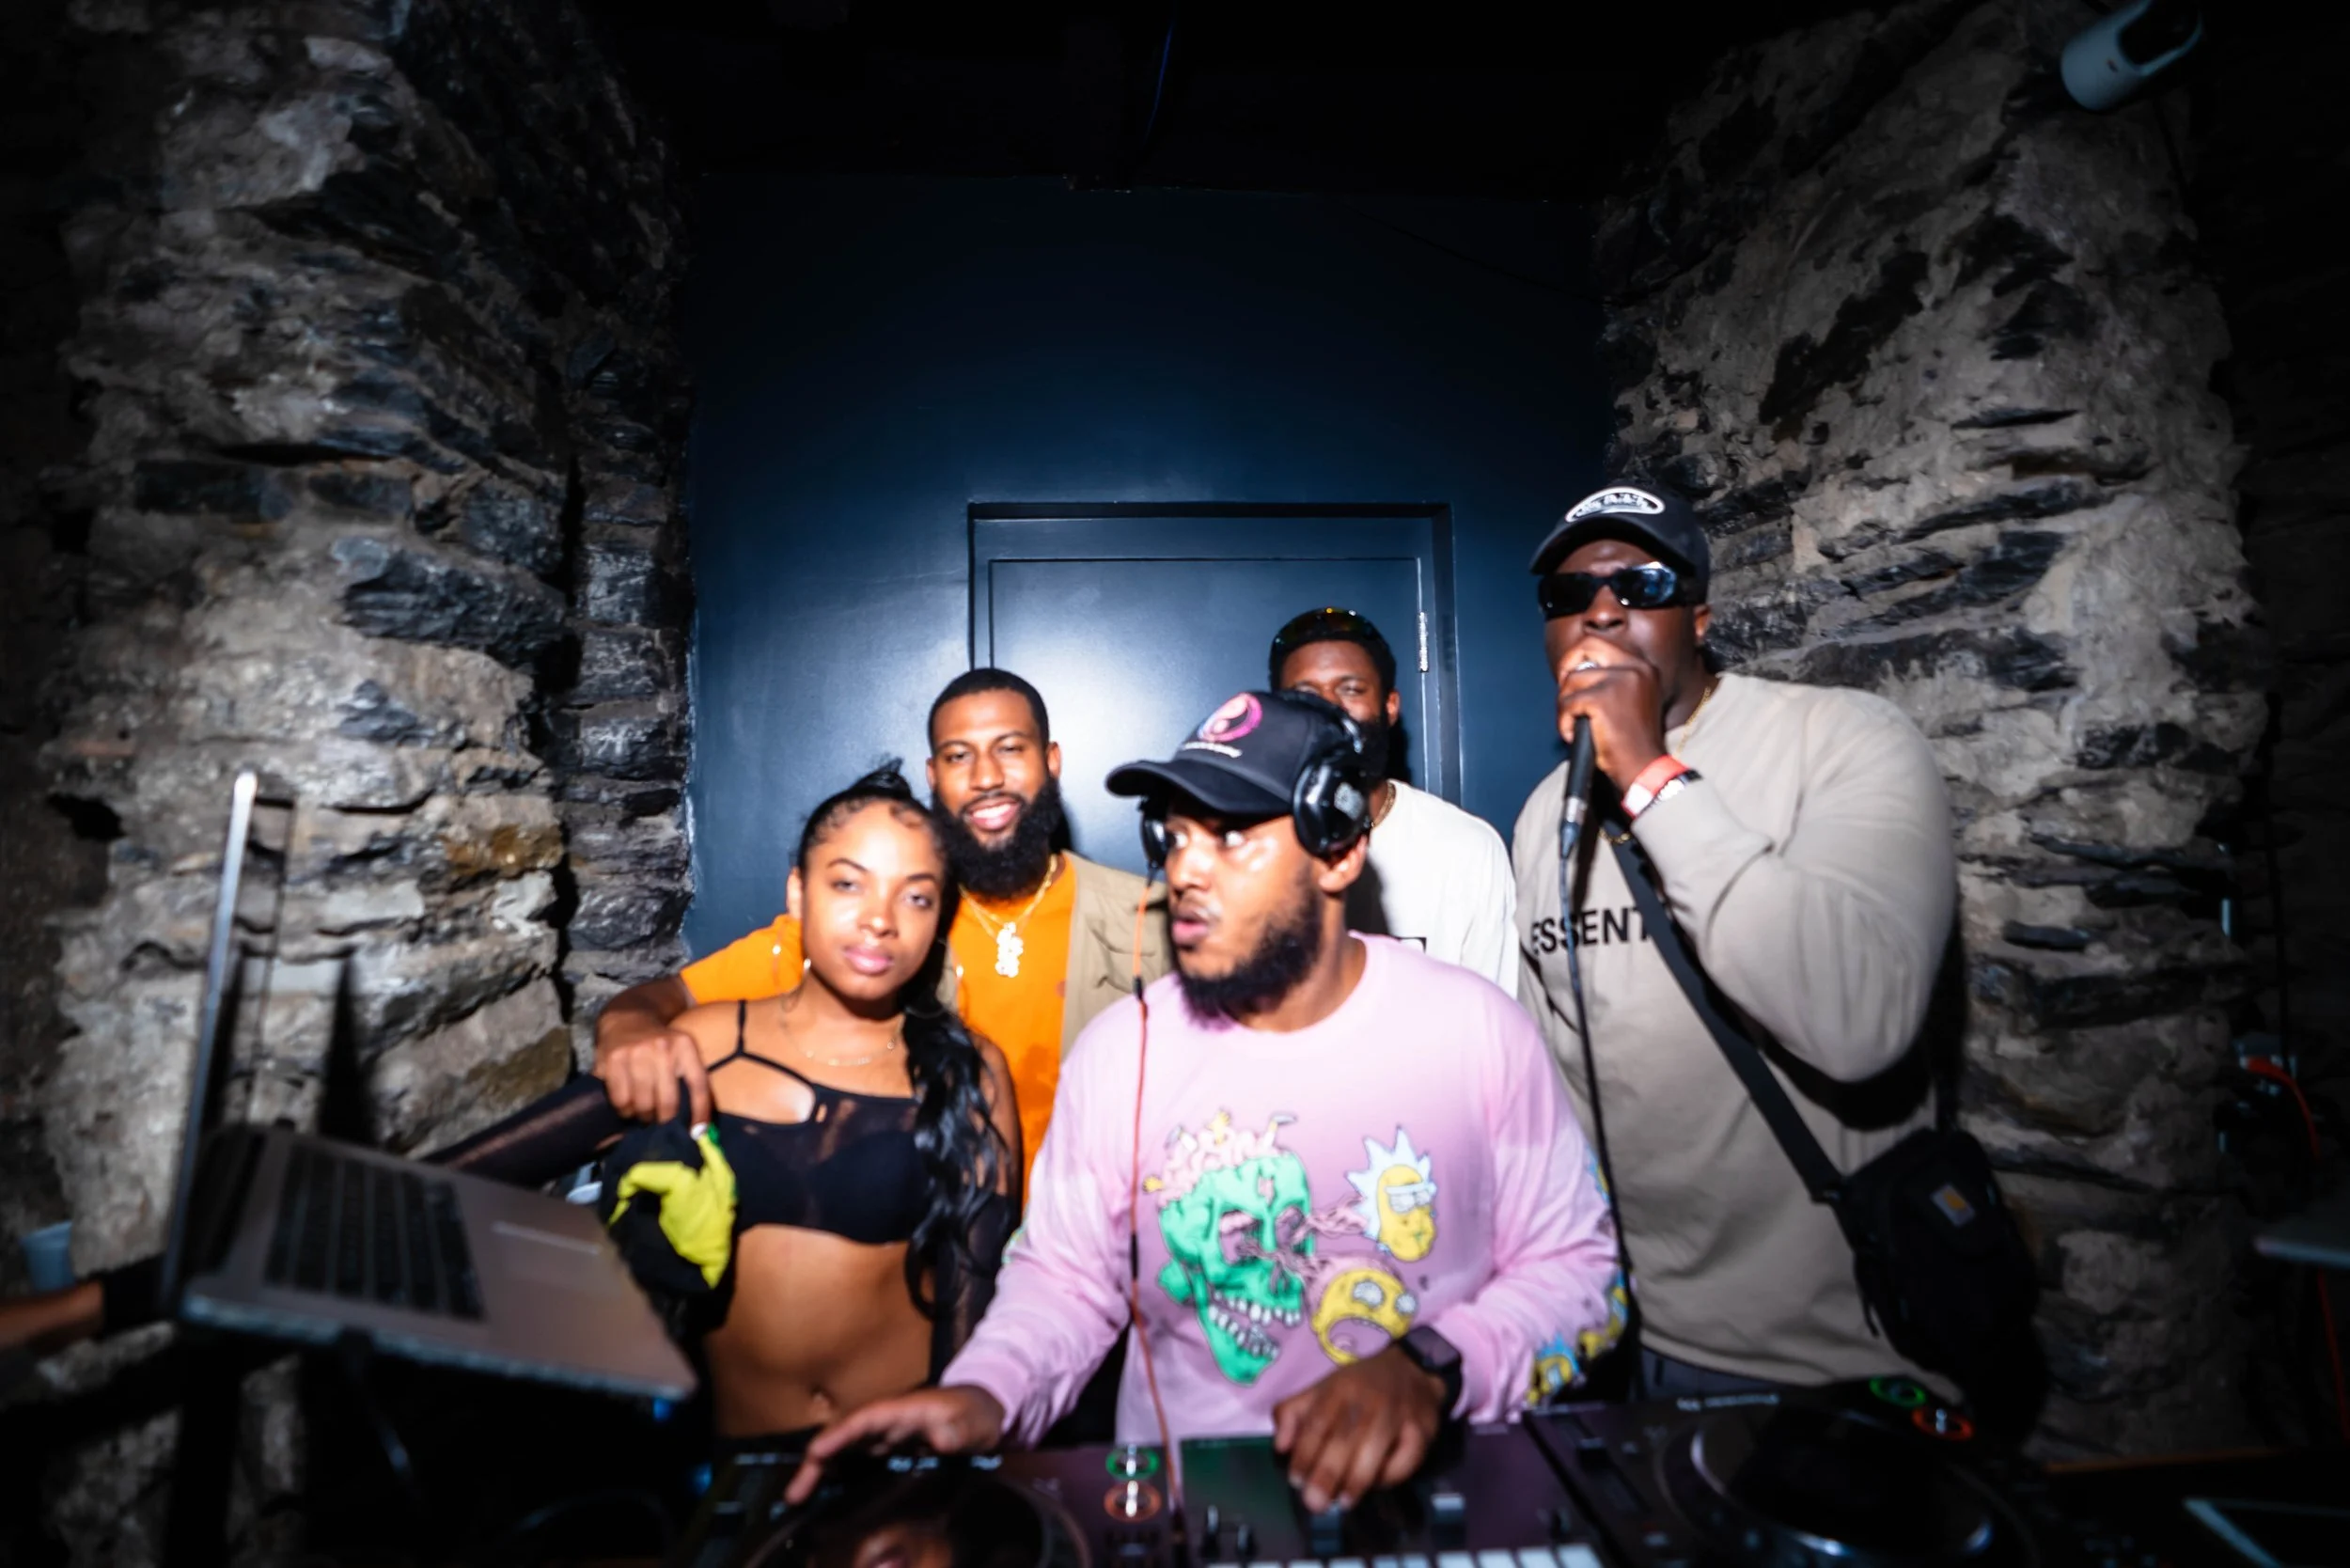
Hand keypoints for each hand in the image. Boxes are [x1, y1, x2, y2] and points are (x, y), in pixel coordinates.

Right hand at [593, 1023, 712, 1126]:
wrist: (628, 1017)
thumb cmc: (659, 1045)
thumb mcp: (682, 1052)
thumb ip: (691, 1081)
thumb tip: (699, 1128)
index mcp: (685, 1046)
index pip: (698, 1086)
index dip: (699, 1113)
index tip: (697, 1134)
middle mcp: (663, 1048)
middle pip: (667, 1102)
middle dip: (664, 1120)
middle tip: (659, 1122)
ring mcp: (636, 1052)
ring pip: (642, 1104)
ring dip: (642, 1117)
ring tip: (642, 1115)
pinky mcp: (614, 1059)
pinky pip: (620, 1099)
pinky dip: (624, 1109)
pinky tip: (627, 1106)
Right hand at [784, 1386, 1006, 1505]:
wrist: (984, 1411)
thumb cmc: (976, 1413)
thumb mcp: (973, 1421)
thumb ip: (959, 1429)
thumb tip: (941, 1440)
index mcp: (900, 1410)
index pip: (861, 1421)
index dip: (837, 1436)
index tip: (815, 1453)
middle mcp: (885, 1422)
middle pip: (842, 1437)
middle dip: (816, 1461)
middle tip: (793, 1493)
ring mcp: (884, 1436)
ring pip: (844, 1451)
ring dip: (820, 1471)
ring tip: (796, 1498)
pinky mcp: (887, 1450)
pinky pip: (855, 1461)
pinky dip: (837, 1475)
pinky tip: (824, 1496)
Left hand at [1271, 1344, 1446, 1513]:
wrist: (1412, 1368)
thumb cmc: (1359, 1386)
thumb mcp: (1321, 1389)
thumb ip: (1293, 1413)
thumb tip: (1280, 1447)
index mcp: (1340, 1388)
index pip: (1318, 1423)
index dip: (1305, 1454)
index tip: (1296, 1481)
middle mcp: (1369, 1399)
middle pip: (1346, 1438)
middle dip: (1327, 1473)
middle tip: (1315, 1503)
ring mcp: (1398, 1414)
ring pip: (1376, 1449)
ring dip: (1357, 1480)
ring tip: (1343, 1502)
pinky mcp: (1423, 1430)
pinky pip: (1407, 1458)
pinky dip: (1391, 1476)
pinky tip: (1375, 1486)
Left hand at [1553, 635, 1668, 791]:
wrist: (1644, 767)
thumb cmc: (1633, 741)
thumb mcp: (1632, 699)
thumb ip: (1611, 680)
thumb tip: (1576, 670)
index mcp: (1643, 667)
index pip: (1601, 644)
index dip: (1579, 658)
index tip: (1571, 678)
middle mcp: (1635, 668)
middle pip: (1586, 646)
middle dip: (1566, 665)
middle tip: (1563, 691)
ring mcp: (1619, 681)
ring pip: (1571, 681)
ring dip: (1564, 705)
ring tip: (1573, 725)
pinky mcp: (1602, 699)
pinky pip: (1567, 703)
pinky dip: (1563, 721)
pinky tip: (1573, 735)